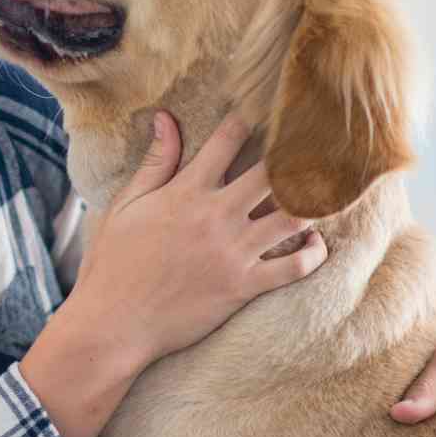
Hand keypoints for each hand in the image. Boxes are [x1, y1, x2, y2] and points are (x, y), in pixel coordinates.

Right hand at [71, 110, 327, 369]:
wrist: (114, 323)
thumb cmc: (114, 263)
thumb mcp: (126, 205)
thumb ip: (154, 162)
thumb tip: (165, 118)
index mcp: (186, 191)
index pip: (229, 139)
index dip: (251, 118)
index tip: (267, 113)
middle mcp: (216, 216)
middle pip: (273, 172)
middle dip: (296, 156)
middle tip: (314, 149)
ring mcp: (233, 252)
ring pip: (294, 215)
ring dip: (313, 200)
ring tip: (322, 192)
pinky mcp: (244, 286)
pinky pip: (296, 267)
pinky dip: (314, 253)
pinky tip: (314, 243)